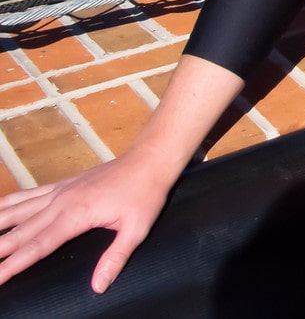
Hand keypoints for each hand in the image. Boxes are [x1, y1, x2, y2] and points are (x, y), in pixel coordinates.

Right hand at [0, 145, 184, 291]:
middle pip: (19, 232)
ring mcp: (58, 192)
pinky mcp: (61, 186)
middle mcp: (60, 203)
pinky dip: (7, 204)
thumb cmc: (145, 194)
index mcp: (75, 216)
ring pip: (16, 212)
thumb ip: (115, 258)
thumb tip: (98, 286)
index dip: (13, 265)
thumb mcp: (137, 229)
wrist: (149, 160)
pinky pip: (27, 196)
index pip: (36, 246)